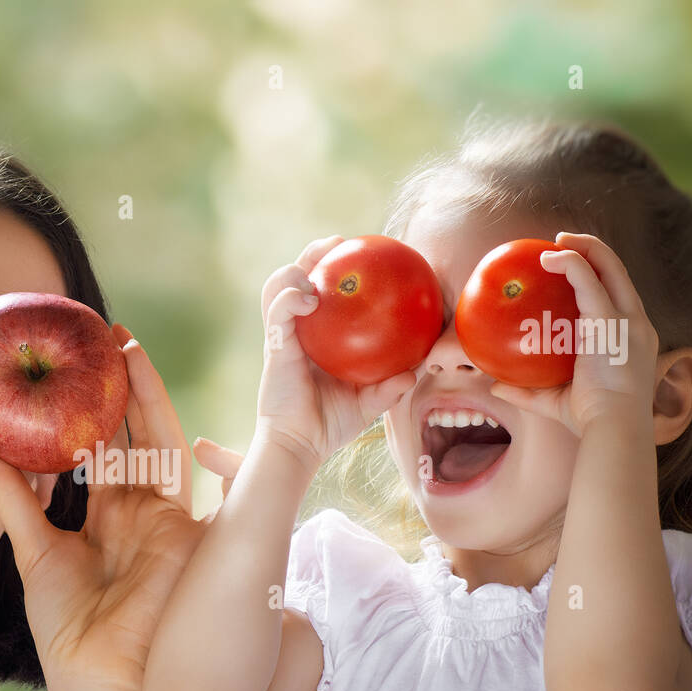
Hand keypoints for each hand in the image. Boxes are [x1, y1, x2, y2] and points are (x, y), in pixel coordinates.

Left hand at [0, 326, 208, 690]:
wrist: (104, 682)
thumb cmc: (71, 630)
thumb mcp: (34, 550)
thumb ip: (10, 494)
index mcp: (108, 520)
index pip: (101, 453)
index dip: (88, 412)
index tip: (70, 369)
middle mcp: (140, 512)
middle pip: (131, 435)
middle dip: (119, 388)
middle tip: (99, 337)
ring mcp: (166, 516)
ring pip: (156, 437)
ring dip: (140, 389)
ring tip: (120, 341)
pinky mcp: (184, 524)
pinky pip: (173, 462)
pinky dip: (158, 418)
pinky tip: (140, 376)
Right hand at [258, 235, 416, 472]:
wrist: (299, 446)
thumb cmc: (330, 425)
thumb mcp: (368, 403)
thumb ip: (390, 388)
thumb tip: (417, 372)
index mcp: (316, 339)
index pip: (323, 294)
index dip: (337, 270)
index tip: (363, 254)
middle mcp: (296, 332)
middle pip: (297, 279)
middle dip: (313, 253)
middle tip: (339, 242)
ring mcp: (282, 337)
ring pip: (279, 287)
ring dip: (295, 269)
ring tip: (316, 261)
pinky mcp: (274, 346)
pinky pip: (278, 312)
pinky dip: (289, 298)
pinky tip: (307, 296)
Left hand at [488, 232, 659, 435]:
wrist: (615, 429)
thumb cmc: (591, 421)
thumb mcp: (555, 401)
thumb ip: (526, 391)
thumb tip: (494, 385)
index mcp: (630, 340)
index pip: (619, 297)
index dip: (600, 276)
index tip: (572, 266)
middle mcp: (636, 324)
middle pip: (619, 273)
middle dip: (594, 250)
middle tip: (562, 241)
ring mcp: (628, 320)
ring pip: (610, 267)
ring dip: (583, 248)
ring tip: (555, 240)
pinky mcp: (612, 321)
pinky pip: (589, 281)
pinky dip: (571, 263)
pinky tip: (548, 258)